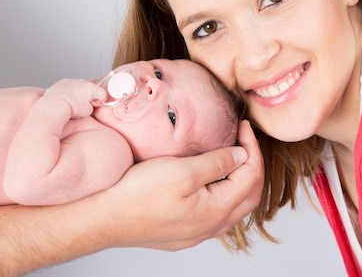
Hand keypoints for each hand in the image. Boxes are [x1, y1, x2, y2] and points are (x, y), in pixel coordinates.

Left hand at [43, 79, 107, 117]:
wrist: (55, 104)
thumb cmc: (71, 107)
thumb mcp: (87, 111)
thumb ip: (92, 107)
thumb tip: (90, 106)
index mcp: (91, 87)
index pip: (102, 94)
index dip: (101, 102)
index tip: (96, 106)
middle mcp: (82, 82)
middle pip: (91, 88)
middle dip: (90, 96)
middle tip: (86, 105)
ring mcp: (72, 81)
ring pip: (80, 86)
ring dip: (80, 93)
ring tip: (75, 103)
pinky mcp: (62, 82)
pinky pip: (70, 86)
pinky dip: (70, 92)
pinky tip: (68, 99)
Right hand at [97, 120, 263, 250]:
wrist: (107, 219)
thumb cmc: (140, 194)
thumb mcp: (183, 170)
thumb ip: (217, 163)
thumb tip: (241, 157)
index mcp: (218, 209)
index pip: (251, 175)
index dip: (252, 148)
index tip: (245, 128)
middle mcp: (213, 226)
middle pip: (250, 195)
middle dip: (253, 166)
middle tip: (246, 142)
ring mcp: (198, 233)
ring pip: (235, 208)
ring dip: (240, 182)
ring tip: (234, 159)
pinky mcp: (184, 234)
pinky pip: (217, 216)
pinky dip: (225, 195)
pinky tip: (213, 185)